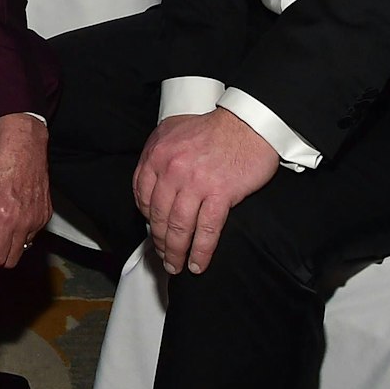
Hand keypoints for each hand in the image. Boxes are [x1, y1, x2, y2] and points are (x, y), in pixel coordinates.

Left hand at [0, 113, 50, 268]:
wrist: (24, 150)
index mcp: (4, 220)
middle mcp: (23, 224)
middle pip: (12, 260)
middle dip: (1, 259)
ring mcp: (37, 220)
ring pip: (24, 247)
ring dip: (13, 244)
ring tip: (4, 229)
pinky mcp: (46, 215)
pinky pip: (34, 233)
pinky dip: (25, 230)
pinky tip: (17, 215)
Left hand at [132, 107, 277, 275]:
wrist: (248, 123)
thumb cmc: (214, 127)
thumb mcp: (173, 131)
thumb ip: (159, 155)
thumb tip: (152, 184)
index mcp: (157, 154)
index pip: (142, 194)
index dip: (146, 216)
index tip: (152, 228)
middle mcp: (171, 168)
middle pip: (158, 214)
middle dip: (158, 240)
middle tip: (162, 255)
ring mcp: (195, 183)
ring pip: (178, 226)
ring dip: (175, 251)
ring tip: (175, 265)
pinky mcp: (219, 194)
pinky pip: (206, 230)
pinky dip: (200, 251)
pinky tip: (197, 264)